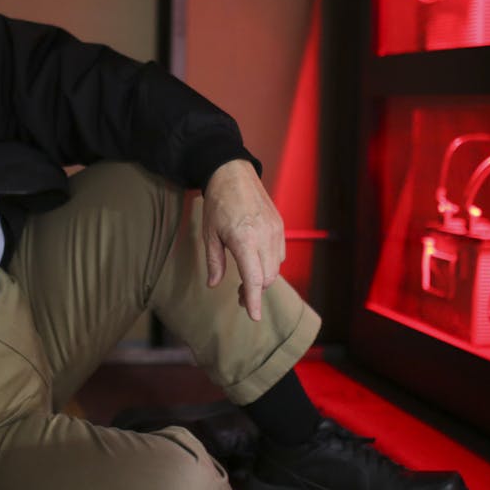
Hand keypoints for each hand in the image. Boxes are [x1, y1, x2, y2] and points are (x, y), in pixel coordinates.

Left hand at [202, 159, 285, 321]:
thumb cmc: (218, 203)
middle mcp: (264, 237)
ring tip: (246, 282)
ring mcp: (275, 231)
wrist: (233, 173)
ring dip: (263, 279)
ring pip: (275, 267)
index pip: (254, 279)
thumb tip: (214, 284)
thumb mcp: (209, 234)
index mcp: (244, 240)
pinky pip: (279, 254)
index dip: (254, 300)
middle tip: (239, 297)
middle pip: (267, 277)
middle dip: (255, 292)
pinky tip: (256, 263)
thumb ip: (214, 262)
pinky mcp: (280, 226)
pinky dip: (269, 264)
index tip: (254, 316)